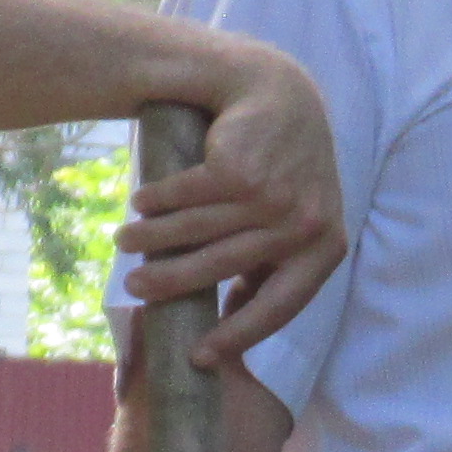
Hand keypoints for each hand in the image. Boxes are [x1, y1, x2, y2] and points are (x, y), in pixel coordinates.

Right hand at [123, 48, 347, 360]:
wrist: (279, 93)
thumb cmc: (283, 168)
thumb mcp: (296, 219)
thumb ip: (274, 263)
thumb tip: (233, 319)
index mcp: (325, 250)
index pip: (279, 307)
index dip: (237, 336)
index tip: (198, 357)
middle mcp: (304, 226)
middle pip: (223, 268)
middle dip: (170, 284)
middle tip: (135, 290)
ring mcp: (274, 197)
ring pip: (198, 231)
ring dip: (153, 239)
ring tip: (126, 243)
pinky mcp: (240, 169)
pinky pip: (186, 196)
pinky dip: (158, 201)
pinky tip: (141, 204)